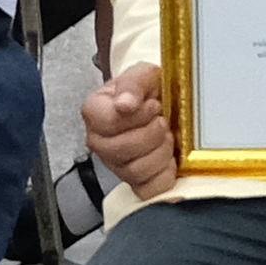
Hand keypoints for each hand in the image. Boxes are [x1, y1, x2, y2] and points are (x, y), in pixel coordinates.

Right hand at [82, 63, 178, 196]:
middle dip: (152, 134)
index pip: (109, 122)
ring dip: (160, 152)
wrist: (165, 101)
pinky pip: (148, 190)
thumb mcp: (144, 74)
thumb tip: (124, 103)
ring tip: (166, 136)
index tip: (153, 105)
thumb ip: (132, 83)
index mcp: (95, 112)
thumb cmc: (150, 89)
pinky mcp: (135, 182)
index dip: (138, 115)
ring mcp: (116, 164)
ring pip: (135, 171)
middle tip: (163, 121)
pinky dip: (165, 175)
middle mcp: (100, 142)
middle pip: (121, 150)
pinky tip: (169, 158)